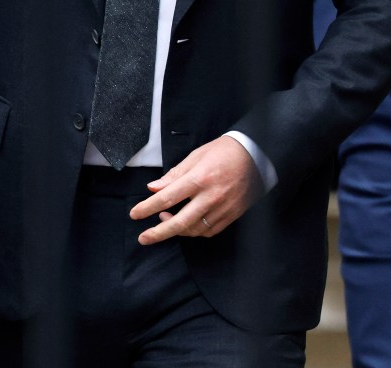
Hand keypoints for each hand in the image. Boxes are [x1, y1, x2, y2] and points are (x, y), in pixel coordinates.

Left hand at [129, 136, 263, 244]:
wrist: (255, 156)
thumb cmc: (223, 152)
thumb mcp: (196, 156)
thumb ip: (174, 175)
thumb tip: (153, 188)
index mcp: (199, 179)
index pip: (167, 198)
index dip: (148, 208)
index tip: (135, 214)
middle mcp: (210, 197)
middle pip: (179, 222)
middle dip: (158, 232)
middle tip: (143, 238)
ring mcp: (222, 209)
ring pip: (194, 230)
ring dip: (176, 230)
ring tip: (164, 221)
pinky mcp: (232, 215)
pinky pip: (209, 231)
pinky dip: (194, 231)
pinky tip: (186, 225)